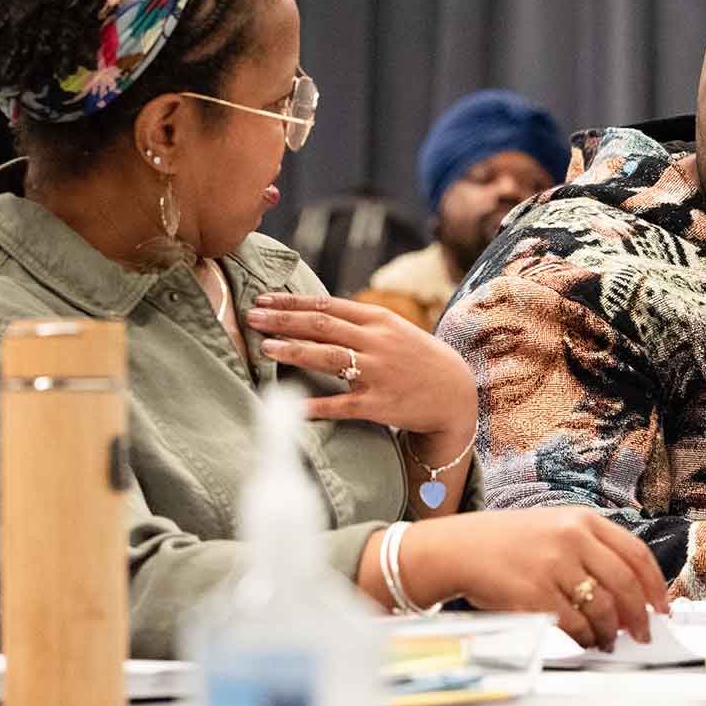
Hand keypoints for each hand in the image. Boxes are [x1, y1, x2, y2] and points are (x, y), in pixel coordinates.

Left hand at [245, 292, 476, 437]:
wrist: (453, 392)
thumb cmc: (415, 357)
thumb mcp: (392, 328)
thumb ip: (355, 320)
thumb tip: (310, 311)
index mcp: (377, 319)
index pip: (326, 305)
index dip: (291, 303)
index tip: (263, 300)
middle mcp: (376, 342)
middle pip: (321, 326)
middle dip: (283, 321)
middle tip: (251, 318)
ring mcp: (377, 373)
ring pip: (327, 358)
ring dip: (293, 352)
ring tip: (264, 348)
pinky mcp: (377, 404)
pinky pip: (340, 404)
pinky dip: (314, 404)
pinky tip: (290, 405)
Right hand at [395, 507, 671, 650]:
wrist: (458, 549)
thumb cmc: (506, 542)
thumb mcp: (553, 527)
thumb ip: (591, 552)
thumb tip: (629, 595)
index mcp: (581, 520)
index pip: (635, 553)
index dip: (655, 585)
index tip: (661, 606)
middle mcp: (571, 539)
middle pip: (625, 584)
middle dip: (639, 615)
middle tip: (642, 633)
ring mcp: (553, 567)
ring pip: (602, 608)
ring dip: (611, 632)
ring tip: (607, 640)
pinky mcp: (535, 595)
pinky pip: (575, 625)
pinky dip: (586, 638)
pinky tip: (586, 640)